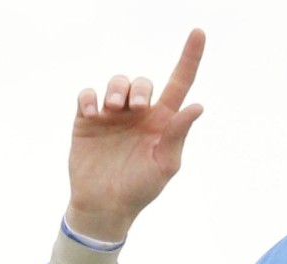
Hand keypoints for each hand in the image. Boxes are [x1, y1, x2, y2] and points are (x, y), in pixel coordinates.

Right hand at [64, 29, 205, 241]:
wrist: (104, 206)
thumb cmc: (139, 189)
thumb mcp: (165, 165)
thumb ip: (178, 134)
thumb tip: (198, 106)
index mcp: (162, 122)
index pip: (179, 83)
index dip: (190, 58)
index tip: (199, 33)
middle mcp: (139, 114)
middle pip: (142, 82)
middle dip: (139, 88)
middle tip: (136, 108)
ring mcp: (112, 116)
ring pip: (116, 82)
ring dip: (116, 90)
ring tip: (113, 109)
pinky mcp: (87, 120)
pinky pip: (88, 94)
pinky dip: (90, 97)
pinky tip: (93, 113)